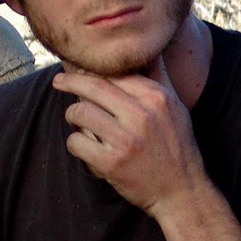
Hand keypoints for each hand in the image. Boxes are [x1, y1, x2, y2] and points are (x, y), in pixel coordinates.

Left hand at [54, 57, 210, 218]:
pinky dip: (76, 143)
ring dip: (72, 115)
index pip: (115, 73)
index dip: (93, 69)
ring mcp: (125, 140)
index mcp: (156, 98)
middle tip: (58, 81)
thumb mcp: (176, 107)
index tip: (80, 68)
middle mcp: (141, 115)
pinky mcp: (111, 163)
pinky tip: (84, 145)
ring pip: (80, 113)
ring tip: (77, 119)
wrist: (182, 192)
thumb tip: (150, 48)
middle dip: (70, 81)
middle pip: (93, 87)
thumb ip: (159, 77)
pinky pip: (77, 142)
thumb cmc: (178, 147)